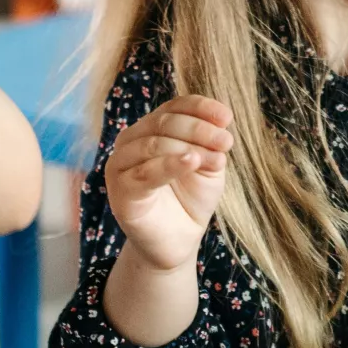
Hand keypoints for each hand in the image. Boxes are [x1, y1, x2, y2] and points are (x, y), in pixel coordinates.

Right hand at [104, 96, 233, 273]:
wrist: (178, 241)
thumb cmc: (191, 200)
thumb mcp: (208, 167)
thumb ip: (210, 146)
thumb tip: (220, 129)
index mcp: (151, 129)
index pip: (174, 107)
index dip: (201, 107)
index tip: (227, 117)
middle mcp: (131, 141)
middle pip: (164, 122)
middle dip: (199, 129)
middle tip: (226, 142)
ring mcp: (120, 165)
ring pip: (153, 143)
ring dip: (190, 147)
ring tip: (217, 157)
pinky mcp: (120, 191)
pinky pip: (145, 173)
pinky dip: (169, 164)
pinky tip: (191, 161)